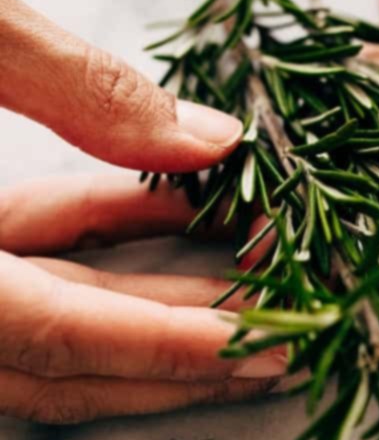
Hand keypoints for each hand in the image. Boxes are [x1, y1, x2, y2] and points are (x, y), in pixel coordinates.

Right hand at [0, 0, 284, 423]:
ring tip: (254, 284)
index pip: (46, 333)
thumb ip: (76, 84)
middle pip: (54, 355)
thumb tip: (208, 139)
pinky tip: (170, 205)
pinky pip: (16, 262)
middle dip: (179, 347)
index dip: (162, 347)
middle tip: (290, 333)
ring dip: (147, 301)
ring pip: (37, 321)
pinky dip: (93, 236)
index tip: (264, 348)